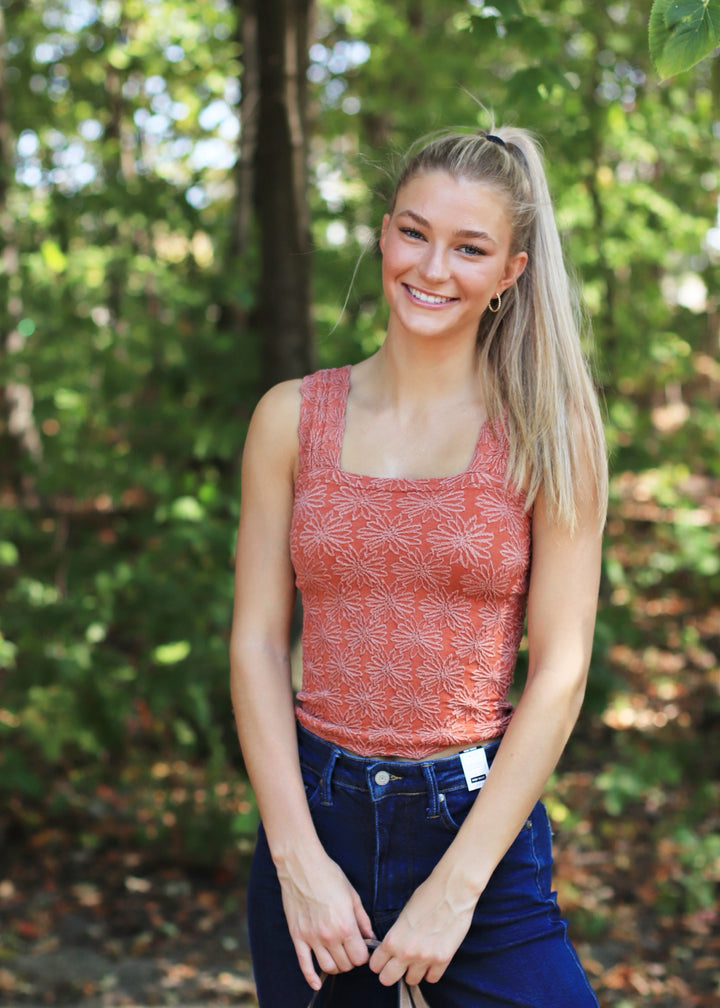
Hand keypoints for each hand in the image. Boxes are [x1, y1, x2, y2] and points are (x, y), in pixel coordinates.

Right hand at [277, 849, 375, 990]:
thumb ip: (362, 919)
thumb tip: (370, 936)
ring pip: (328, 967)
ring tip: (337, 956)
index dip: (363, 955)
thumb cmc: (329, 875)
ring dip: (336, 966)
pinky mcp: (297, 936)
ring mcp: (311, 938)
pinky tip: (317, 983)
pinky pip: (304, 964)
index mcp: (346, 925)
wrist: (302, 865)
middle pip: (345, 965)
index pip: (360, 958)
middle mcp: (329, 936)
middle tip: (350, 950)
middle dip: (351, 960)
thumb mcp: (353, 895)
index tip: (362, 948)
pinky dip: (311, 978)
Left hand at [369, 870, 476, 986]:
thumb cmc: (427, 895)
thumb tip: (392, 949)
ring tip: (417, 958)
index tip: (383, 959)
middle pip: (387, 979)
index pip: (375, 965)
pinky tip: (431, 959)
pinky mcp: (443, 960)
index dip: (378, 962)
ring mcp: (425, 958)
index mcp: (393, 939)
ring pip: (411, 981)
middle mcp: (407, 953)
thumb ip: (396, 935)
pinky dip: (430, 971)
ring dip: (412, 971)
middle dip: (390, 972)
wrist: (453, 890)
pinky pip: (432, 978)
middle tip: (396, 964)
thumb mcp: (403, 914)